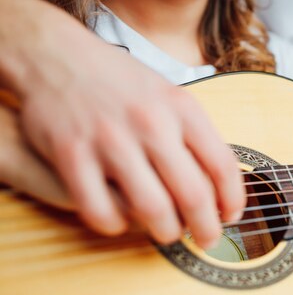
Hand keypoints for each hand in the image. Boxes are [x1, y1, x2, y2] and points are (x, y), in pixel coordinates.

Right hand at [0, 0, 244, 247]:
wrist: (58, 55)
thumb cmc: (121, 81)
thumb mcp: (170, 94)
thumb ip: (195, 133)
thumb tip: (222, 183)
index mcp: (181, 108)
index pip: (223, 166)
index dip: (233, 200)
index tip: (231, 216)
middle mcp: (151, 123)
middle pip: (193, 195)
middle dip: (207, 228)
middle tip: (206, 239)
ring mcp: (110, 139)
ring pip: (152, 209)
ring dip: (166, 233)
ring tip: (168, 234)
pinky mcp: (72, 154)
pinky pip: (100, 210)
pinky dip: (115, 226)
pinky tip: (120, 222)